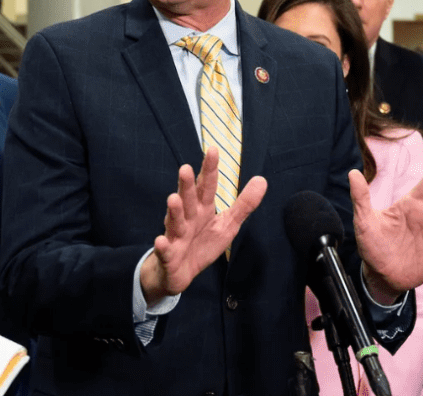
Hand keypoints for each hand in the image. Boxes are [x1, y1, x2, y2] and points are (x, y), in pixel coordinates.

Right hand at [140, 148, 266, 303]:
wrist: (179, 272)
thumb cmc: (202, 243)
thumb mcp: (228, 224)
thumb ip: (244, 204)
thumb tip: (262, 179)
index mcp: (202, 209)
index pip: (207, 186)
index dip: (209, 169)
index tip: (212, 150)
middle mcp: (187, 218)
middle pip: (188, 200)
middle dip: (186, 185)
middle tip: (185, 168)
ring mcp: (176, 236)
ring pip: (174, 222)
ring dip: (173, 211)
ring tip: (173, 199)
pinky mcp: (169, 255)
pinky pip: (165, 250)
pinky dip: (163, 246)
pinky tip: (160, 241)